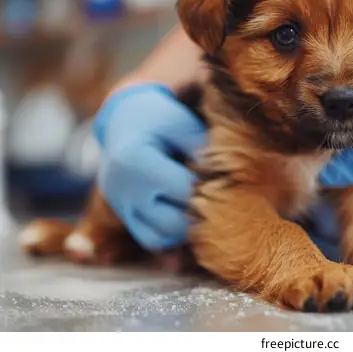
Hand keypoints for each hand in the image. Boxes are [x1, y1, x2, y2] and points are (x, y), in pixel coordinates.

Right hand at [93, 84, 205, 250]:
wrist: (125, 122)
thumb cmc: (162, 120)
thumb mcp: (184, 125)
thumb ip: (204, 152)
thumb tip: (224, 182)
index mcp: (135, 161)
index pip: (185, 190)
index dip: (210, 186)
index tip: (221, 176)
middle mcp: (123, 190)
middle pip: (174, 222)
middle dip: (200, 212)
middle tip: (216, 196)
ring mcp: (120, 208)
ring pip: (161, 239)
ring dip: (187, 229)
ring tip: (202, 206)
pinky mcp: (124, 217)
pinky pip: (152, 239)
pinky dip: (173, 235)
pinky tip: (188, 216)